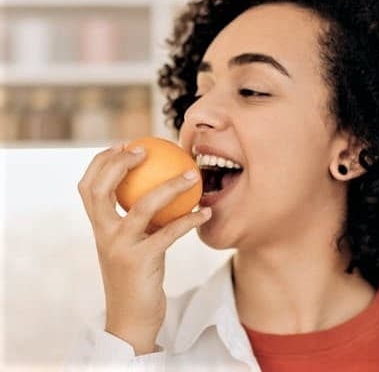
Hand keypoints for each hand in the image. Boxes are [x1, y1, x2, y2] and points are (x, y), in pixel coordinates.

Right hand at [77, 143, 210, 354]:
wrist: (131, 318)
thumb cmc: (137, 274)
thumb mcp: (130, 242)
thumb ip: (136, 218)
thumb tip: (158, 186)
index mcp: (98, 227)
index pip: (88, 186)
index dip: (101, 162)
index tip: (123, 145)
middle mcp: (103, 234)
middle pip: (101, 189)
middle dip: (119, 163)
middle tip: (145, 149)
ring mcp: (120, 247)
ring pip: (142, 206)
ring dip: (170, 186)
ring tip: (192, 174)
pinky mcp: (140, 261)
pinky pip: (170, 232)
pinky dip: (190, 219)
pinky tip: (205, 212)